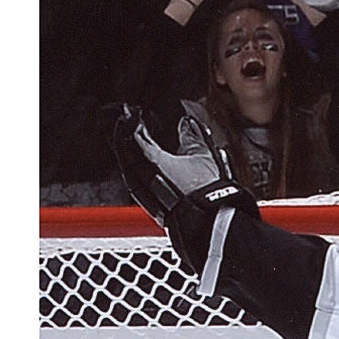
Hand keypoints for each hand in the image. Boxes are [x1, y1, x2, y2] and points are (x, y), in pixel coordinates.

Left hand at [112, 106, 256, 232]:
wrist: (213, 225)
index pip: (135, 136)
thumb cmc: (207, 193)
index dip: (132, 122)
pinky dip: (137, 176)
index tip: (132, 113)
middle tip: (127, 125)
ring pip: (130, 172)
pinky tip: (144, 175)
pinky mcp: (155, 211)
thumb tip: (187, 125)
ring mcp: (147, 197)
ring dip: (129, 157)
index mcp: (153, 162)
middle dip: (125, 138)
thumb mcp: (203, 157)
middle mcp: (145, 179)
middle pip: (126, 154)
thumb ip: (192, 137)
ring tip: (134, 148)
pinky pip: (138, 188)